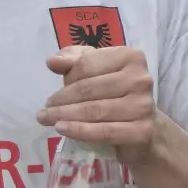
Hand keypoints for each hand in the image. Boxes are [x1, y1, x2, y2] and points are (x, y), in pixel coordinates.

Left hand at [37, 46, 158, 165]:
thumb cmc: (114, 93)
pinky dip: (80, 131)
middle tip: (44, 111)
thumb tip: (52, 61)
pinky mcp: (142, 131)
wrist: (142, 128)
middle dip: (61, 100)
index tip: (55, 91)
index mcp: (130, 56)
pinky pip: (104, 131)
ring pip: (94, 110)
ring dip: (65, 115)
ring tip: (47, 120)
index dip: (67, 77)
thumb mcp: (94, 70)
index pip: (87, 64)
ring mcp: (143, 105)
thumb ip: (73, 60)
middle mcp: (140, 79)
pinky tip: (62, 129)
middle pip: (88, 88)